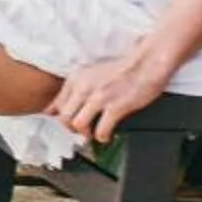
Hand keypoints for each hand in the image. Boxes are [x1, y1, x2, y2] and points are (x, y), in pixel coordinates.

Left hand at [47, 43, 172, 144]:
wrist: (146, 64)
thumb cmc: (123, 70)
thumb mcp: (90, 74)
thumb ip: (74, 89)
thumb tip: (54, 108)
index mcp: (76, 78)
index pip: (56, 105)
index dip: (62, 118)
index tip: (70, 123)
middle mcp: (83, 87)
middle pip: (63, 117)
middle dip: (72, 129)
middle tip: (83, 131)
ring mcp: (98, 98)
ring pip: (77, 125)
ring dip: (86, 134)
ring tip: (94, 133)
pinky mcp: (114, 107)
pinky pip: (101, 130)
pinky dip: (103, 137)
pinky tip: (107, 135)